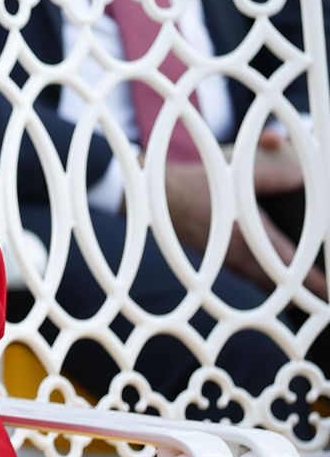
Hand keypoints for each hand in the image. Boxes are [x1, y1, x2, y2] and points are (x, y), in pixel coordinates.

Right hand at [164, 131, 328, 298]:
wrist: (146, 196)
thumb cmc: (189, 184)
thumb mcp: (229, 171)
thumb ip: (268, 170)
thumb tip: (297, 162)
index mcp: (247, 237)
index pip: (289, 266)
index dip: (312, 282)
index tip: (328, 292)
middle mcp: (237, 255)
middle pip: (278, 284)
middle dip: (301, 291)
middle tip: (321, 294)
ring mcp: (223, 261)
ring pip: (261, 283)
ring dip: (280, 287)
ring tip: (300, 291)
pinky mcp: (212, 259)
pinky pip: (245, 276)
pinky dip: (261, 280)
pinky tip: (266, 275)